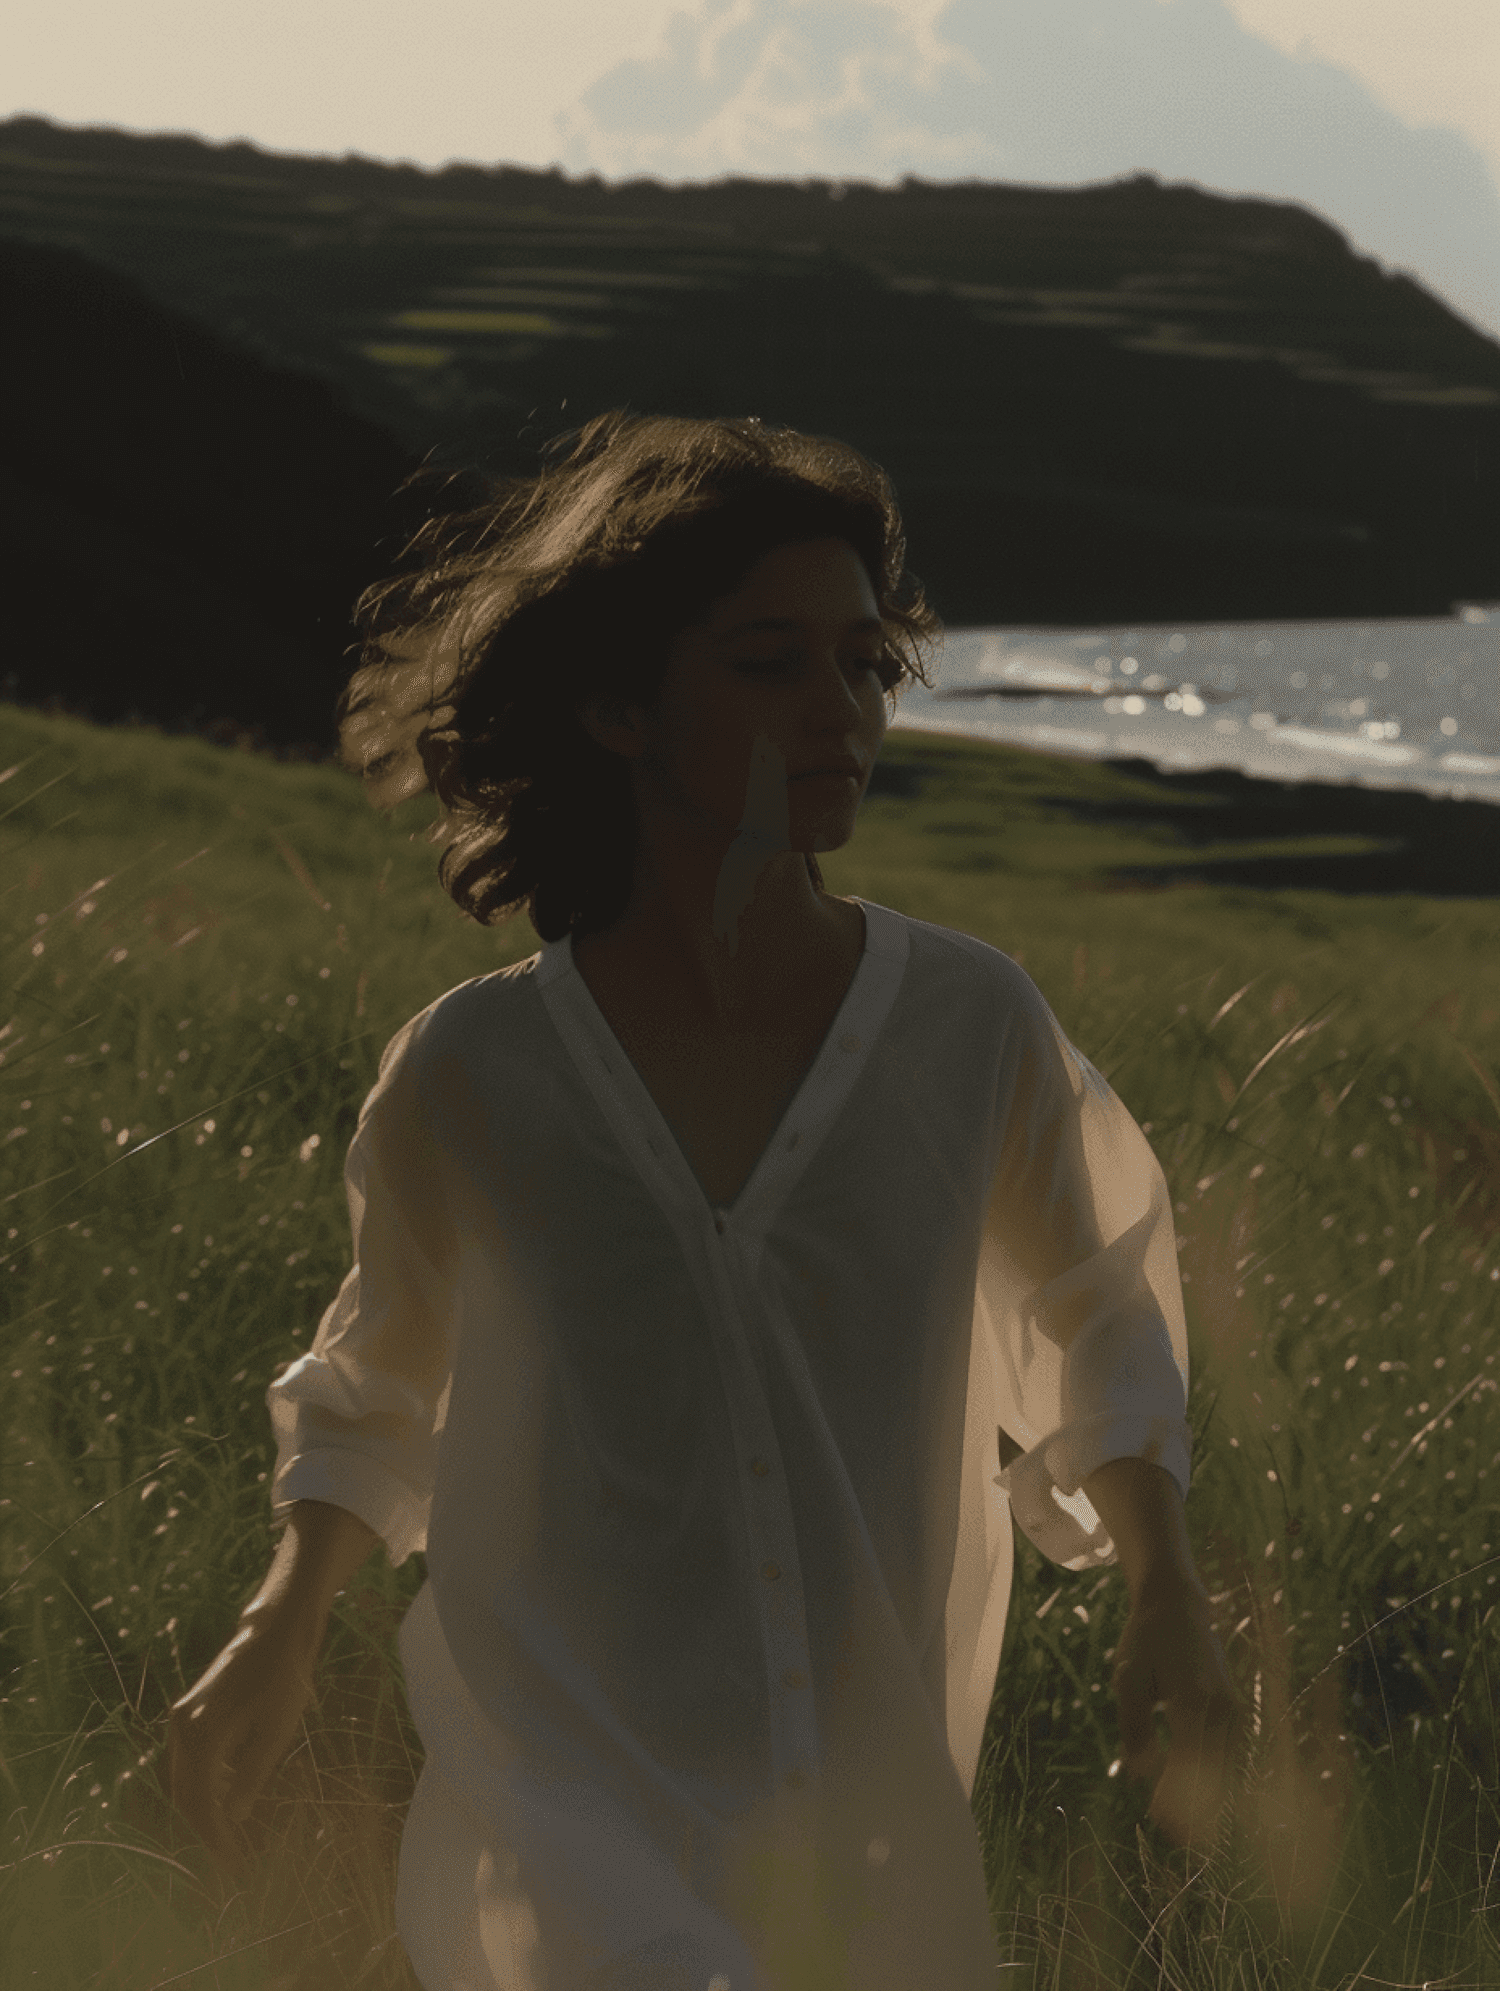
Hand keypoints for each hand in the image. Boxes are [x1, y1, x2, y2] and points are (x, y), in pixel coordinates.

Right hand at [164, 1602, 321, 1872]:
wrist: (276, 1629)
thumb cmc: (283, 1678)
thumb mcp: (276, 1731)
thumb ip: (252, 1775)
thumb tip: (235, 1817)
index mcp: (200, 1734)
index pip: (198, 1800)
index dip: (212, 1835)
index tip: (230, 1863)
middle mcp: (182, 1726)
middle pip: (184, 1791)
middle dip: (203, 1826)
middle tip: (227, 1857)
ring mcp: (183, 1716)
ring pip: (184, 1776)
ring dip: (202, 1805)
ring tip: (229, 1833)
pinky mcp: (192, 1710)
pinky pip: (190, 1758)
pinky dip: (203, 1781)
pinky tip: (228, 1793)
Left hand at [1110, 1576, 1245, 1849]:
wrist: (1179, 1604)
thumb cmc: (1146, 1640)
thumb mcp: (1128, 1678)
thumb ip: (1134, 1727)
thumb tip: (1139, 1775)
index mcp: (1195, 1703)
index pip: (1190, 1767)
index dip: (1177, 1801)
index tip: (1160, 1822)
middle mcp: (1223, 1711)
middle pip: (1215, 1777)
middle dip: (1198, 1811)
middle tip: (1177, 1839)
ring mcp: (1235, 1711)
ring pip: (1228, 1770)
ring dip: (1212, 1799)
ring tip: (1190, 1828)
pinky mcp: (1238, 1711)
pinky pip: (1232, 1756)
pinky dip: (1220, 1779)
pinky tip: (1202, 1796)